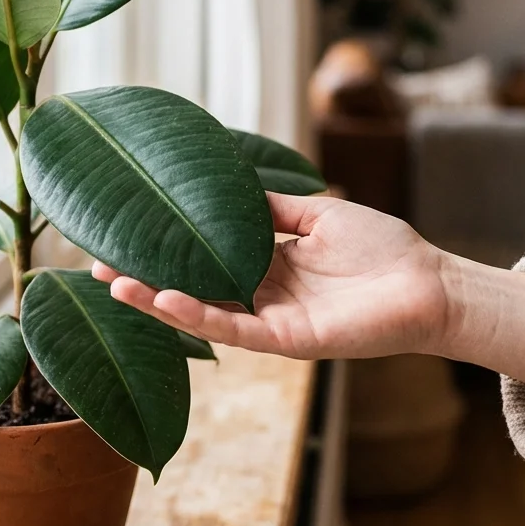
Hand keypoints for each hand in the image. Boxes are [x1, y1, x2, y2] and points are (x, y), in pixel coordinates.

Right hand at [94, 193, 524, 386]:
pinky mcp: (288, 339)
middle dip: (144, 277)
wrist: (430, 282)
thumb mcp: (317, 213)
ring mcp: (270, 319)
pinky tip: (166, 297)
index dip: (164, 246)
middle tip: (95, 264)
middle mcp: (261, 294)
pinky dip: (198, 315)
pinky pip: (234, 329)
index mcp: (267, 263)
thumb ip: (271, 206)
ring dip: (157, 300)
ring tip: (113, 283)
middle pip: (191, 285)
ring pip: (203, 311)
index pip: (203, 255)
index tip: (123, 231)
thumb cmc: (383, 247)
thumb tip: (228, 186)